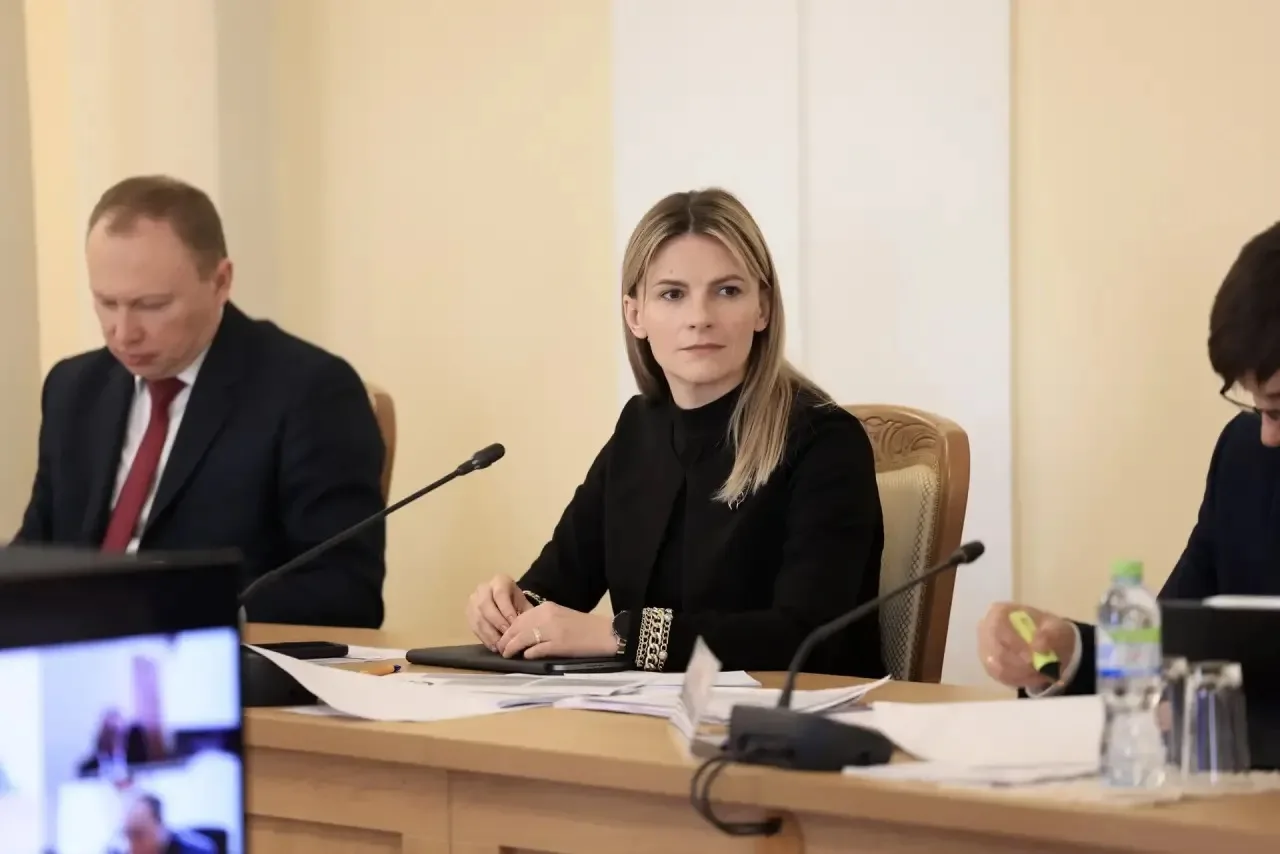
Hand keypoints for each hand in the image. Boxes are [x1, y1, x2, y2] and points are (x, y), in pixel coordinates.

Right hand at [466, 574, 531, 650]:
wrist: (507, 603)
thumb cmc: (517, 603)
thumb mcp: (523, 604)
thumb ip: (525, 615)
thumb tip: (527, 631)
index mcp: (499, 581)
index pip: (500, 594)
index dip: (506, 610)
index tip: (514, 624)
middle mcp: (483, 588)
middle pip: (485, 605)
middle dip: (497, 622)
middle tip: (507, 636)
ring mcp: (473, 600)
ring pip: (478, 617)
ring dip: (490, 633)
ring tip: (501, 645)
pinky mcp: (468, 613)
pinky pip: (474, 626)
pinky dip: (484, 638)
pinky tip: (493, 646)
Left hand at [496, 602, 614, 659]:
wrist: (606, 633)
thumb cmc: (584, 627)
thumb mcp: (560, 616)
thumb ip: (541, 621)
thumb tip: (522, 634)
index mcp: (547, 608)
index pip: (519, 618)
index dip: (509, 630)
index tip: (503, 639)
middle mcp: (547, 616)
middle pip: (517, 628)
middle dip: (506, 640)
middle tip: (501, 649)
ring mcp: (552, 630)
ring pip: (523, 639)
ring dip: (512, 648)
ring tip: (507, 655)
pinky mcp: (558, 645)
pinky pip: (536, 650)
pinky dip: (528, 654)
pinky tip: (525, 657)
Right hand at [978, 602, 1075, 688]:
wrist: (1049, 644)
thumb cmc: (1049, 631)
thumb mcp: (1057, 628)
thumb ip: (1050, 635)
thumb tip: (1038, 646)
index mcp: (999, 612)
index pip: (997, 627)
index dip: (1013, 643)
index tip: (1033, 657)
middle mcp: (986, 630)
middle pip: (997, 652)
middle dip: (1021, 664)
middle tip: (1041, 670)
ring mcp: (986, 649)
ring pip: (999, 668)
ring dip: (1023, 674)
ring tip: (1042, 672)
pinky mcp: (990, 667)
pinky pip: (1002, 678)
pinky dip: (1021, 680)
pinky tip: (1035, 676)